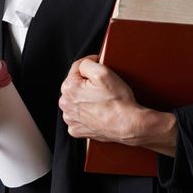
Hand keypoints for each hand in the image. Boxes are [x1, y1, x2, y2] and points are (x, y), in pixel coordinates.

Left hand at [59, 54, 177, 155]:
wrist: (127, 124)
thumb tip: (83, 64)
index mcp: (69, 87)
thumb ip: (87, 63)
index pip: (77, 68)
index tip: (101, 67)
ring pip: (76, 101)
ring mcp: (71, 119)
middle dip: (87, 83)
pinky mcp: (77, 130)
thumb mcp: (103, 72)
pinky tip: (98, 112)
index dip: (92, 64)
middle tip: (103, 87)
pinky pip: (79, 116)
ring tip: (101, 100)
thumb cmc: (117, 101)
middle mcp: (65, 104)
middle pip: (75, 85)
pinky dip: (87, 113)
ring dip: (86, 98)